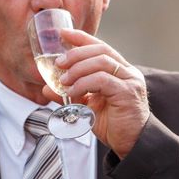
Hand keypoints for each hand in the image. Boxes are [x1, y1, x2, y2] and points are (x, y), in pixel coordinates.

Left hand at [43, 28, 149, 158]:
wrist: (132, 145)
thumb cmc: (114, 125)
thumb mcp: (87, 106)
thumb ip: (70, 94)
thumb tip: (46, 87)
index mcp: (119, 70)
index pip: (100, 46)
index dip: (81, 38)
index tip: (63, 33)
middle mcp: (127, 72)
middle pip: (100, 50)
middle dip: (76, 53)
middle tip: (59, 63)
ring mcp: (130, 80)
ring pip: (101, 62)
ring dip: (78, 69)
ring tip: (63, 81)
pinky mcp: (128, 92)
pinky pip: (102, 80)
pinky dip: (83, 83)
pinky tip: (72, 92)